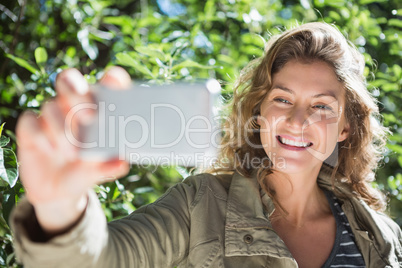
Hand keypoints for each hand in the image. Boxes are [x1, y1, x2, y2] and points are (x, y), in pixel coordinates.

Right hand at [16, 67, 130, 233]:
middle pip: (71, 82)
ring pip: (51, 106)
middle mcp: (73, 106)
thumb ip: (111, 166)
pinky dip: (40, 136)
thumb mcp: (101, 171)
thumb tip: (122, 163)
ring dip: (62, 129)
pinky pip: (30, 121)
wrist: (60, 191)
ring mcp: (50, 116)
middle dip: (78, 94)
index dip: (111, 79)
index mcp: (98, 109)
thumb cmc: (87, 171)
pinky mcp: (30, 129)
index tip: (113, 80)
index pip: (105, 85)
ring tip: (73, 153)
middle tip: (89, 117)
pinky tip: (51, 150)